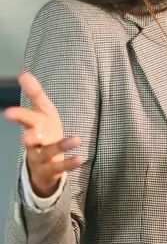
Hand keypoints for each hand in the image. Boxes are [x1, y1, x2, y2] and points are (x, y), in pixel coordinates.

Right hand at [3, 72, 84, 198]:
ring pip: (49, 152)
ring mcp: (42, 157)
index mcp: (33, 126)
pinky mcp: (53, 169)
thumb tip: (24, 73)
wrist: (43, 165)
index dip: (18, 116)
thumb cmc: (44, 132)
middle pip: (31, 138)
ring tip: (76, 139)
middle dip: (29, 136)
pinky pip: (62, 167)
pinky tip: (82, 158)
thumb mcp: (42, 112)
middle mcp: (34, 141)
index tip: (9, 113)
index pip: (25, 119)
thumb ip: (35, 94)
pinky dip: (71, 162)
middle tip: (26, 137)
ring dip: (62, 145)